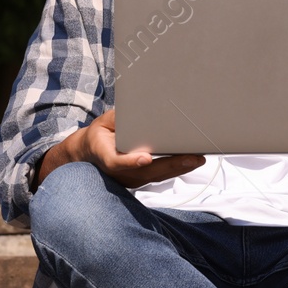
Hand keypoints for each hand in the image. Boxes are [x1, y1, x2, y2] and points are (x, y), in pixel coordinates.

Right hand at [36, 109, 204, 189]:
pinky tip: (192, 162)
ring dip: (179, 168)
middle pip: (146, 172)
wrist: (89, 154)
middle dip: (172, 164)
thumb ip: (119, 118)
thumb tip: (137, 108)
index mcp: (105, 155)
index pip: (117, 161)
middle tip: (193, 157)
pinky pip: (160, 176)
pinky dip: (176, 169)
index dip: (130, 161)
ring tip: (198, 159)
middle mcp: (119, 172)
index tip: (145, 158)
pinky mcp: (140, 180)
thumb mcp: (103, 122)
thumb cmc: (100, 135)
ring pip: (157, 176)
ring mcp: (130, 179)